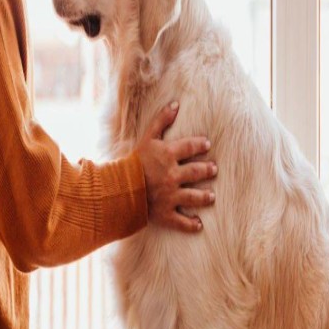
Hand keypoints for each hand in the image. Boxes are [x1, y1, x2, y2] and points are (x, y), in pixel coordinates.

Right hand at [135, 101, 215, 232]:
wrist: (115, 188)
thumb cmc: (132, 161)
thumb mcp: (147, 138)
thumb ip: (161, 120)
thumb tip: (176, 103)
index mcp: (168, 155)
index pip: (191, 147)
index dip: (201, 145)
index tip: (207, 145)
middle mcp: (172, 175)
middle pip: (197, 172)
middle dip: (208, 170)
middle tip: (213, 169)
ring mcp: (170, 196)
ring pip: (194, 197)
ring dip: (205, 197)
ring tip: (211, 196)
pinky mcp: (165, 213)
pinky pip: (181, 221)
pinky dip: (191, 224)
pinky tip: (199, 224)